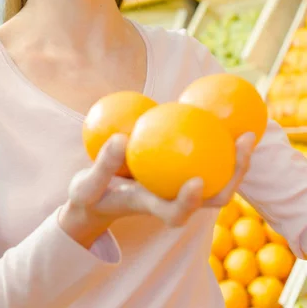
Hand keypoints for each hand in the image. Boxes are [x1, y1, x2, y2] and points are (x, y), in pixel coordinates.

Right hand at [59, 131, 254, 247]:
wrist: (96, 201)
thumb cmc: (91, 196)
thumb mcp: (87, 185)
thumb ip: (103, 165)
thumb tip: (121, 139)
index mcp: (151, 207)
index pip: (175, 213)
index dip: (189, 202)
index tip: (196, 182)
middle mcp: (172, 201)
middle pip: (212, 198)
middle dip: (233, 178)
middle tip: (243, 145)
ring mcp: (178, 189)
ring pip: (216, 180)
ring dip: (235, 161)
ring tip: (246, 133)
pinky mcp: (179, 175)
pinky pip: (204, 160)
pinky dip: (217, 145)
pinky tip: (219, 119)